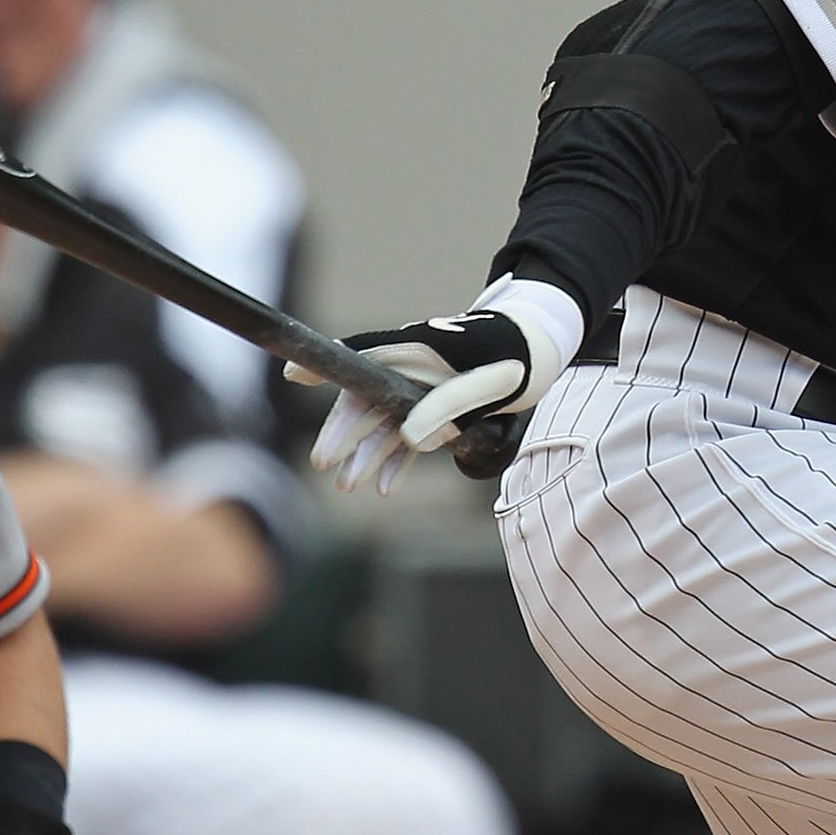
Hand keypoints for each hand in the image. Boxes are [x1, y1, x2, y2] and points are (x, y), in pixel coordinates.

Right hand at [305, 277, 573, 487]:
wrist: (542, 353)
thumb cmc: (517, 357)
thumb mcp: (488, 383)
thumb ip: (446, 407)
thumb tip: (408, 438)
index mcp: (416, 348)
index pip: (361, 354)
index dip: (326, 364)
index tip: (293, 373)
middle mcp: (410, 369)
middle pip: (365, 400)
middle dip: (343, 432)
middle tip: (324, 461)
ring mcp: (420, 392)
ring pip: (383, 425)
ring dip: (366, 454)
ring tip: (349, 485)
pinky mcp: (434, 411)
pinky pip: (407, 438)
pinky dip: (396, 461)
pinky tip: (383, 486)